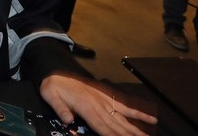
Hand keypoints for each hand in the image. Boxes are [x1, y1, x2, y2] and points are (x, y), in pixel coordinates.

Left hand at [40, 74, 155, 134]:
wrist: (57, 72)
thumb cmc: (54, 87)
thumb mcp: (51, 97)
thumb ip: (60, 109)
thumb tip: (68, 121)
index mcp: (86, 109)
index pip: (102, 128)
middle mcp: (99, 106)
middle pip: (117, 126)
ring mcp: (106, 102)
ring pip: (124, 119)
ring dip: (136, 129)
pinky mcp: (108, 97)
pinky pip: (126, 106)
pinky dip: (139, 113)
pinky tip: (151, 120)